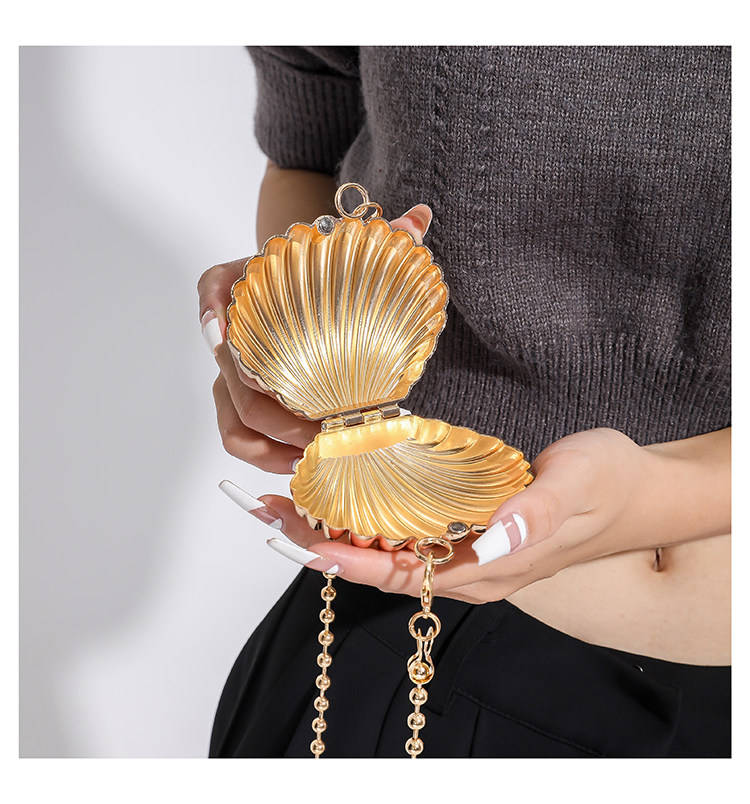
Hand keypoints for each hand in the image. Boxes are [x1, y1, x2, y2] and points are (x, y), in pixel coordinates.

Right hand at [198, 203, 433, 473]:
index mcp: (236, 284)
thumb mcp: (339, 252)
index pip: (212, 291)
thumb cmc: (317, 273)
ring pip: (234, 418)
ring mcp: (232, 373)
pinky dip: (265, 455)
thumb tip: (421, 218)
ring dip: (272, 444)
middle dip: (279, 414)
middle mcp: (226, 332)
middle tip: (326, 429)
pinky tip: (301, 463)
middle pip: (236, 380)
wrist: (303, 291)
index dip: (217, 315)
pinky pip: (239, 436)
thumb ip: (378, 239)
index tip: (240, 341)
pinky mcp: (242, 401)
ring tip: (316, 456)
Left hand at [244, 428, 657, 602]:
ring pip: (394, 555)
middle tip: (279, 513)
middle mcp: (474, 570)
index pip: (406, 575)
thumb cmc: (611, 486)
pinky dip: (375, 524)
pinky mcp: (475, 536)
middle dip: (330, 546)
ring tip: (297, 506)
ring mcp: (473, 555)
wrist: (641, 493)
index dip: (351, 562)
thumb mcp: (580, 485)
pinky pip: (413, 539)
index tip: (305, 542)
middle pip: (386, 569)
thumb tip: (486, 537)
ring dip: (345, 534)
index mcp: (492, 567)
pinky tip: (352, 502)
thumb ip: (535, 511)